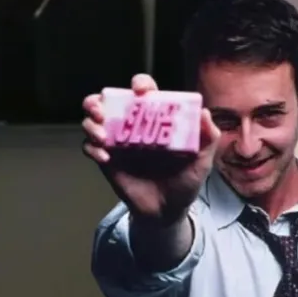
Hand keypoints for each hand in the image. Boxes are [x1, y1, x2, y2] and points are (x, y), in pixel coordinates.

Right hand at [81, 74, 218, 223]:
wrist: (169, 212)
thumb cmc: (185, 181)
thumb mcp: (202, 161)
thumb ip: (208, 138)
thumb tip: (205, 113)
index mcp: (154, 118)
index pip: (144, 91)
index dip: (140, 84)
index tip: (141, 90)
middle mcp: (132, 126)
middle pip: (107, 101)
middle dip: (98, 100)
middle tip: (102, 110)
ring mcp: (116, 142)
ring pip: (92, 122)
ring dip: (90, 123)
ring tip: (102, 136)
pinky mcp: (106, 161)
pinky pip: (89, 148)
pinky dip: (92, 149)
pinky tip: (105, 158)